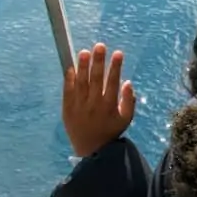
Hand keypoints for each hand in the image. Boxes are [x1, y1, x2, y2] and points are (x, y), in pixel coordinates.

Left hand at [62, 43, 135, 157]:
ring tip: (84, 52)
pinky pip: (67, 92)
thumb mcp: (126, 119)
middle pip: (95, 79)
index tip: (118, 53)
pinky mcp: (67, 109)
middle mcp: (94, 104)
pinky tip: (71, 67)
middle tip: (100, 46)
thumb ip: (129, 101)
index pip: (112, 82)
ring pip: (80, 83)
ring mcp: (79, 106)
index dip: (115, 67)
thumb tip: (128, 82)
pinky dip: (69, 79)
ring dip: (82, 66)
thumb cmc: (111, 131)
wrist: (91, 150)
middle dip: (98, 61)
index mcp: (109, 106)